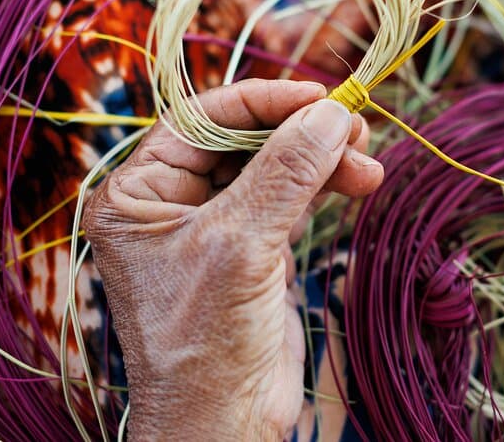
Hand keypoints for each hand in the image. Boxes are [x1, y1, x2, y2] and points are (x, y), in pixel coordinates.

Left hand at [83, 79, 382, 440]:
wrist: (222, 424)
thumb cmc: (204, 341)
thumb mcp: (240, 245)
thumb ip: (285, 173)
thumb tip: (329, 114)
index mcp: (137, 193)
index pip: (201, 120)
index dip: (261, 101)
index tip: (318, 96)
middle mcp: (170, 202)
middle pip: (242, 141)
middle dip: (299, 133)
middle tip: (354, 132)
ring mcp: (213, 226)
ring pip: (272, 168)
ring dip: (320, 160)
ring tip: (366, 164)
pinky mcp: (251, 251)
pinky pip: (288, 200)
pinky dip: (322, 188)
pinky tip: (355, 183)